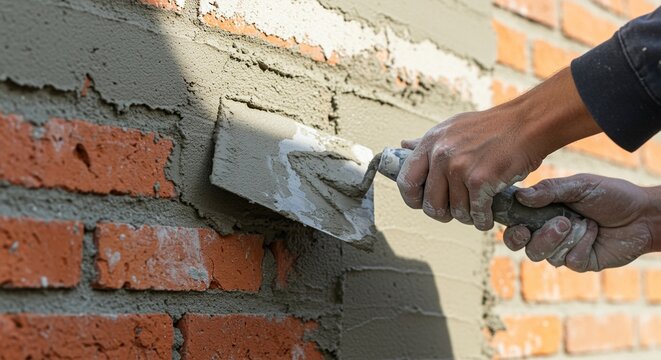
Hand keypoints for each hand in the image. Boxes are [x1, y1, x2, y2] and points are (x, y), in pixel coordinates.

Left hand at [397, 111, 542, 229]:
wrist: (526, 123)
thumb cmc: (491, 127)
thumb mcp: (452, 128)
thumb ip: (427, 142)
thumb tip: (403, 146)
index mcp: (430, 143)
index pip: (406, 181)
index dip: (414, 199)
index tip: (425, 204)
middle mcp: (440, 155)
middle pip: (430, 204)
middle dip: (444, 213)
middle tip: (457, 211)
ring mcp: (459, 168)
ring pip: (455, 212)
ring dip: (468, 217)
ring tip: (476, 210)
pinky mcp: (480, 181)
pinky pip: (476, 214)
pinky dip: (483, 220)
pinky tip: (487, 216)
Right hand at [504, 174, 656, 270]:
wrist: (643, 214)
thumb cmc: (611, 195)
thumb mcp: (579, 185)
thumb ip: (550, 190)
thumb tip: (521, 196)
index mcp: (543, 211)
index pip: (515, 221)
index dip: (507, 223)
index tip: (508, 220)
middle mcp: (548, 231)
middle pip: (520, 244)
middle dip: (519, 238)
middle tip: (525, 230)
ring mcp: (563, 249)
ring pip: (540, 254)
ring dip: (554, 238)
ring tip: (573, 223)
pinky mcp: (579, 262)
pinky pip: (567, 260)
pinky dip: (580, 244)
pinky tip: (593, 233)